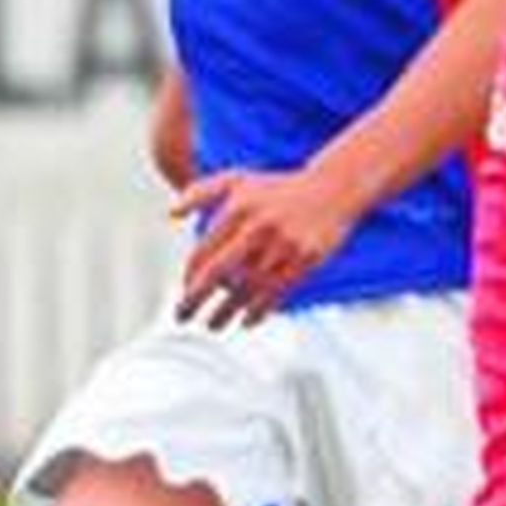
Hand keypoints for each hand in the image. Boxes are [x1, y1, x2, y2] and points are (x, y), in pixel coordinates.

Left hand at [172, 166, 353, 328]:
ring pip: (247, 287)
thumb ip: (200, 192)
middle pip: (220, 272)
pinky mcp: (305, 260)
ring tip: (213, 325)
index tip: (185, 290)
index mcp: (239, 209)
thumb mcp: (237, 179)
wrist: (333, 188)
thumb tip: (171, 213)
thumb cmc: (279, 187)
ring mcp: (283, 245)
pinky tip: (246, 321)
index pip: (205, 249)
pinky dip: (259, 310)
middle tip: (182, 316)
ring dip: (226, 311)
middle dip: (197, 299)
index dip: (190, 275)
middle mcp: (259, 227)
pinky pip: (277, 292)